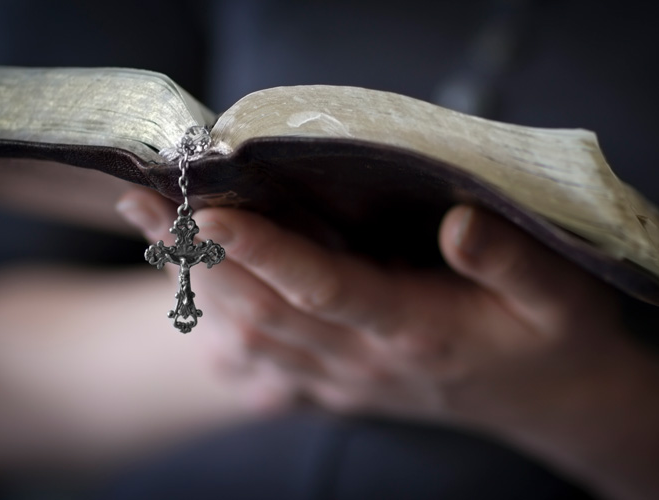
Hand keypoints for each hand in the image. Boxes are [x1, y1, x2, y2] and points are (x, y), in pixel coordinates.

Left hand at [117, 188, 628, 423]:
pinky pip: (268, 365)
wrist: (547, 402)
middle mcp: (367, 360)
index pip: (323, 288)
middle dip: (199, 256)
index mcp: (414, 332)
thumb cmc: (551, 340)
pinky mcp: (343, 386)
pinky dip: (223, 334)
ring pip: (254, 337)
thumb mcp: (553, 297)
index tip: (210, 210)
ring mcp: (348, 379)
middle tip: (147, 204)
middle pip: (264, 309)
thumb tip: (457, 221)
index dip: (265, 250)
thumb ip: (505, 260)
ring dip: (197, 288)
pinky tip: (192, 310)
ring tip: (152, 238)